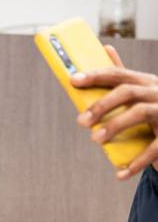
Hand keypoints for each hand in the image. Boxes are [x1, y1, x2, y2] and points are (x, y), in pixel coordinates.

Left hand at [70, 45, 157, 179]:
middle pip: (128, 91)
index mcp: (146, 82)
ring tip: (96, 140)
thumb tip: (105, 48)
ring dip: (115, 126)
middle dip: (102, 105)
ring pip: (140, 112)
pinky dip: (137, 161)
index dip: (95, 75)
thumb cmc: (155, 112)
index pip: (118, 74)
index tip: (73, 80)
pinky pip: (154, 147)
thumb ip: (124, 78)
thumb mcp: (142, 93)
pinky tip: (121, 173)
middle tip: (81, 122)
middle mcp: (157, 92)